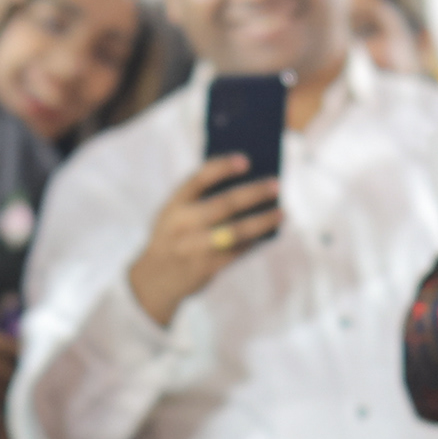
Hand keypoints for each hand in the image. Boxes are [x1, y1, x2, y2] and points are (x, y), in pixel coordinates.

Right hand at [125, 155, 284, 326]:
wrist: (156, 277)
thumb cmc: (176, 234)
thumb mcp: (177, 213)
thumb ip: (202, 198)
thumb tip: (248, 183)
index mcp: (174, 204)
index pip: (198, 179)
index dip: (222, 167)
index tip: (245, 160)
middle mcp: (182, 224)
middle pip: (224, 205)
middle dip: (253, 193)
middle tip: (276, 185)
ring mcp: (194, 248)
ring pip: (235, 232)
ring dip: (262, 221)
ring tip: (281, 212)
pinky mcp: (207, 267)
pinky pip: (238, 251)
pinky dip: (255, 240)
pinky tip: (268, 232)